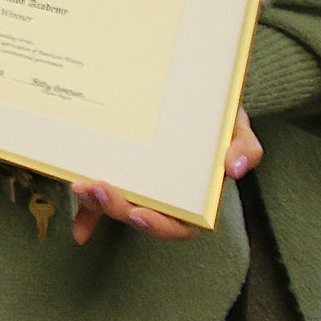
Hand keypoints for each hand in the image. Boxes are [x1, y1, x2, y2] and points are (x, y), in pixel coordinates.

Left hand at [67, 110, 258, 244]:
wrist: (196, 95)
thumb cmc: (217, 118)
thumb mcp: (237, 128)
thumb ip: (246, 147)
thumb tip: (235, 169)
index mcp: (195, 197)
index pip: (182, 225)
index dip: (159, 226)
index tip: (138, 213)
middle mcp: (166, 197)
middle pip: (142, 217)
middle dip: (116, 209)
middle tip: (97, 189)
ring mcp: (141, 186)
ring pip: (118, 206)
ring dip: (97, 203)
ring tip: (81, 185)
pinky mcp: (120, 173)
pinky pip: (102, 194)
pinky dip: (86, 208)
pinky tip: (75, 198)